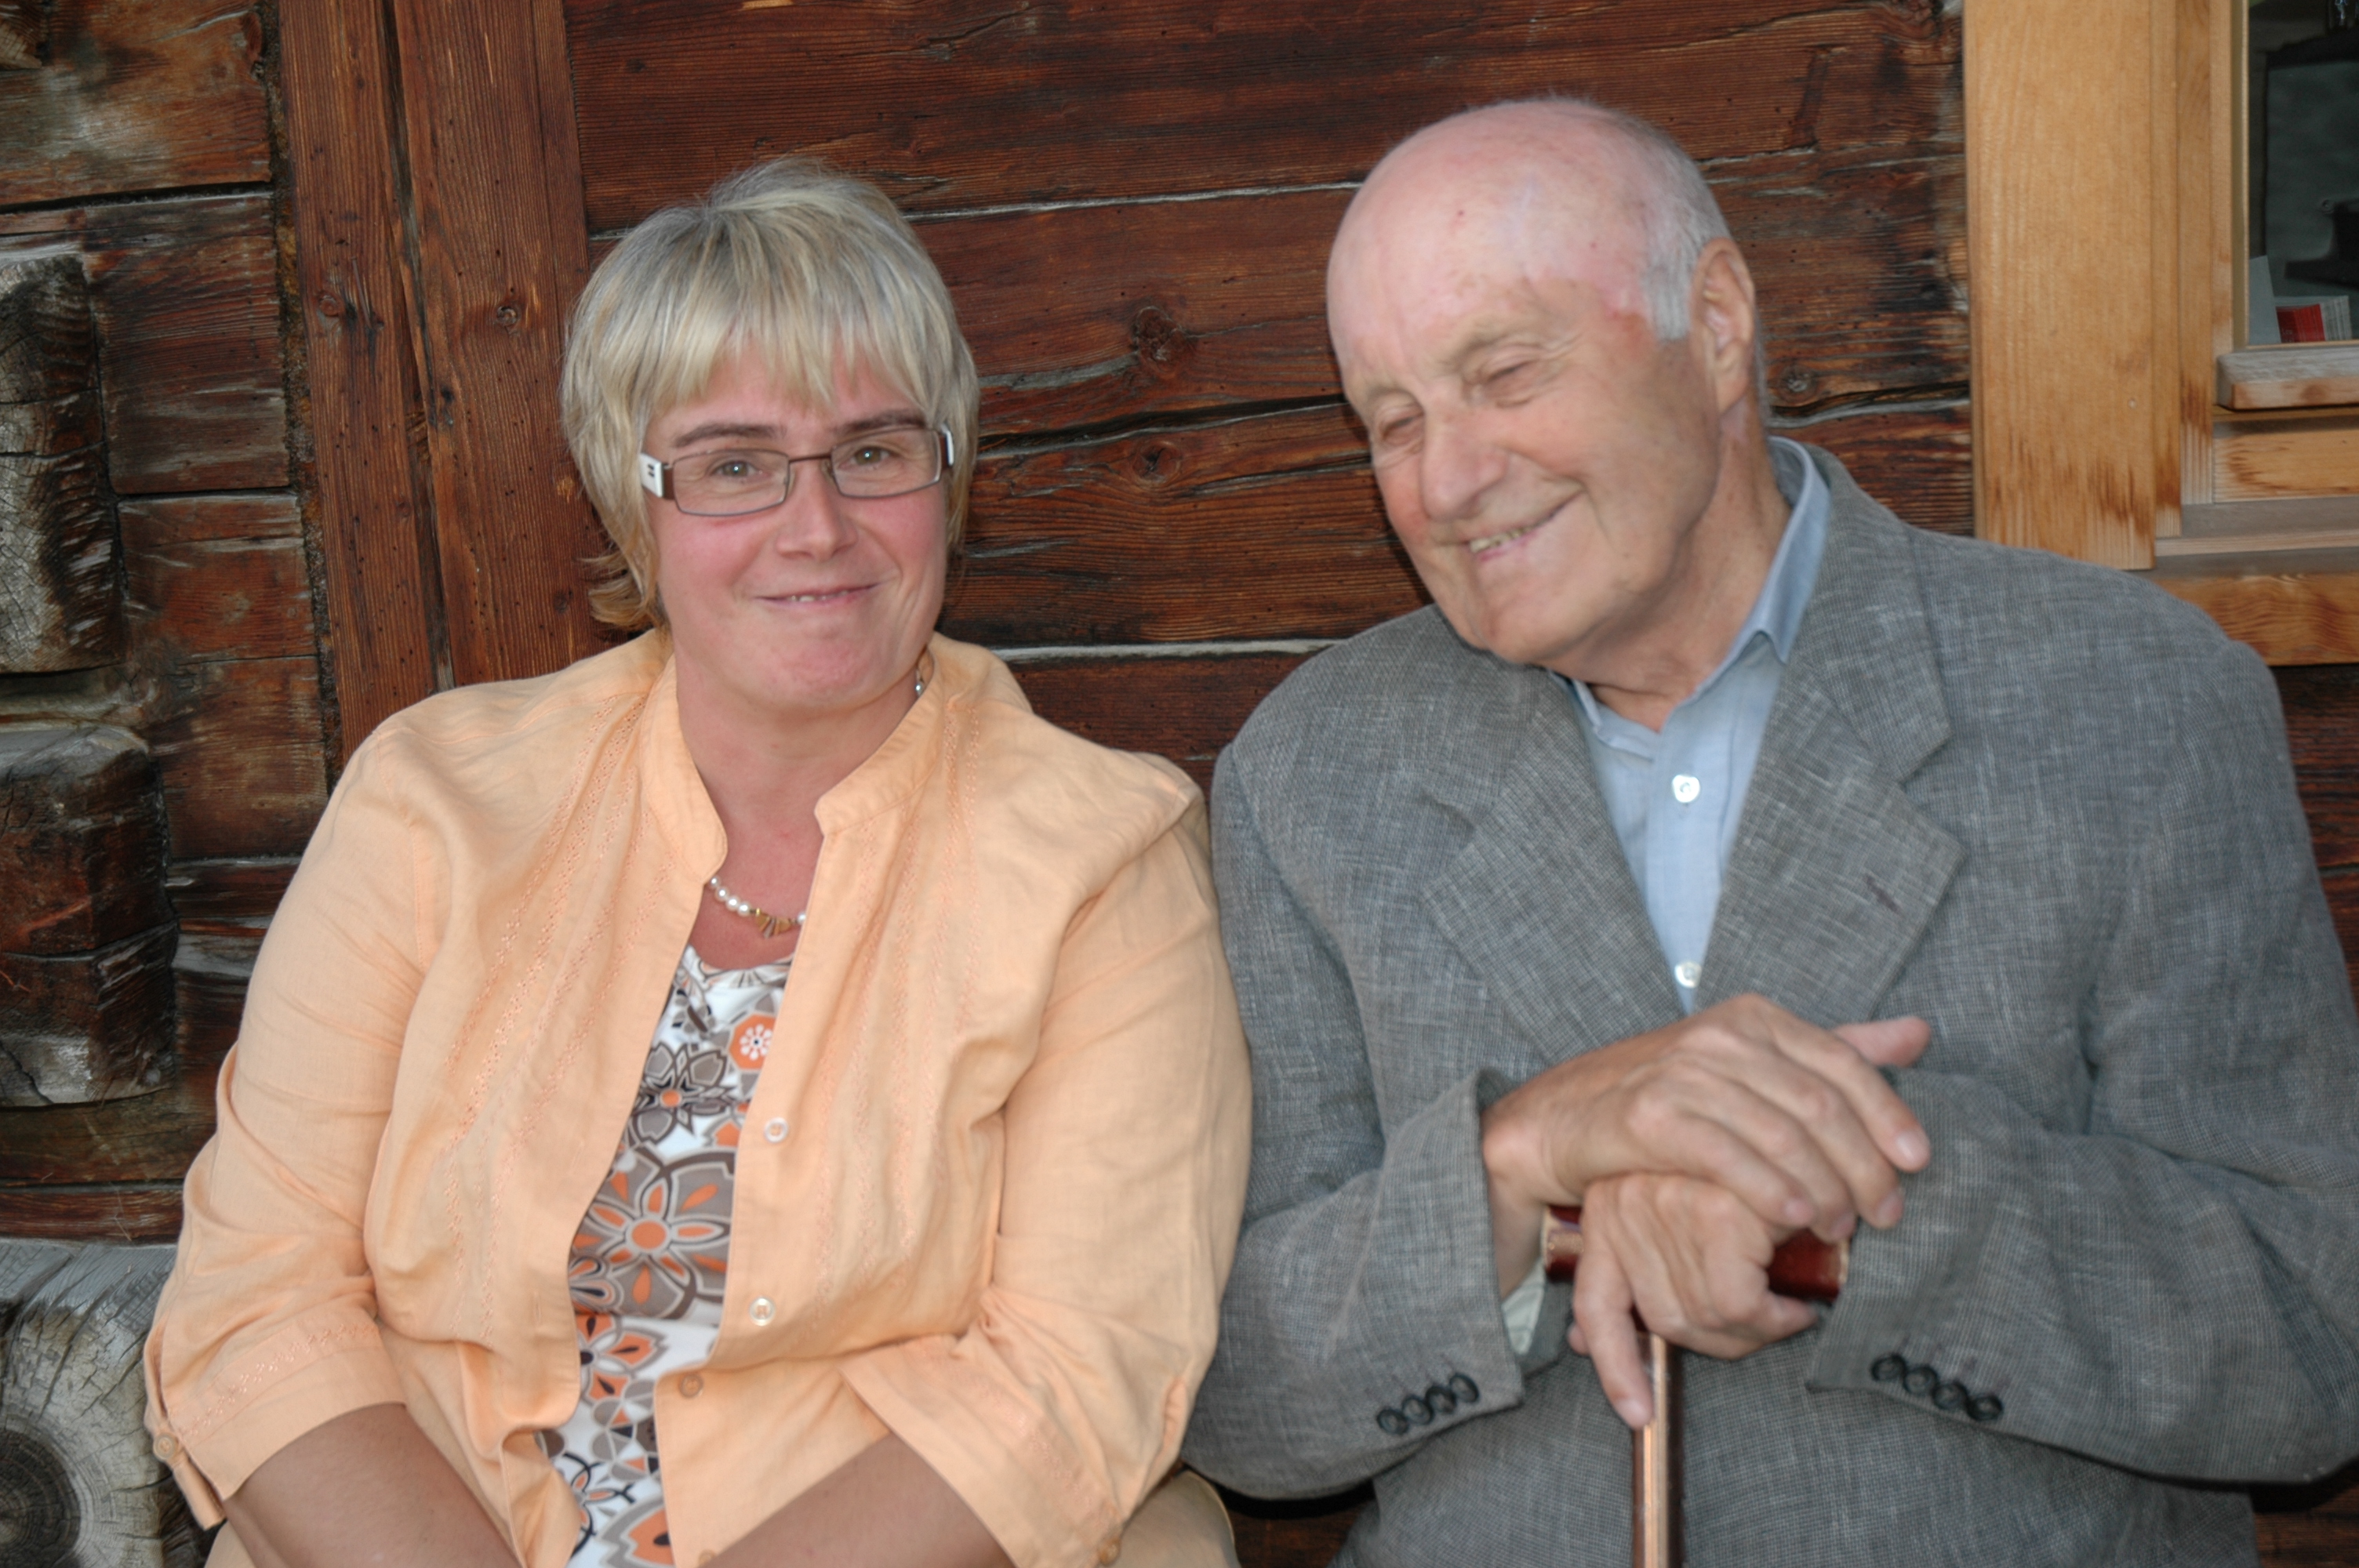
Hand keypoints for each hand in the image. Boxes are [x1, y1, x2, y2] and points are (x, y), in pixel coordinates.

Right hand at [1480, 996, 1930, 1291]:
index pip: (1843, 1062)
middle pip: (1821, 1104)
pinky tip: (1794, 1220)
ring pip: (1783, 1135)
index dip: (1888, 1114)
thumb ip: (1833, 1050)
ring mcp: (1684, 1071)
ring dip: (1824, 1190)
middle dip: (1864, 1167)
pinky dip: (1770, 1191)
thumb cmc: (1667, 1099)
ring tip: (1842, 1230)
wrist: (1563, 1117)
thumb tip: (1920, 1033)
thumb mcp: (1752, 1064)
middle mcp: (1722, 1035)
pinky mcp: (1651, 1114)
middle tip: (1885, 1215)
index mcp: (1754, 1017)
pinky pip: (1729, 1156)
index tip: (1918, 1163)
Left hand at [1564, 1173, 1815, 1427]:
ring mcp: (1664, 1205)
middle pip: (1664, 1321)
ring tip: (1788, 1314)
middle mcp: (1624, 1204)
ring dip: (1754, 1331)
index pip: (1594, 1304)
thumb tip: (1578, 1343)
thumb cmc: (1756, 1184)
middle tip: (1766, 1330)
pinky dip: (1772, 1319)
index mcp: (1607, 1208)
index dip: (1614, 1364)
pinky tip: (1797, 1309)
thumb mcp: (1692, 1225)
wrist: (1807, 1115)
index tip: (1637, 1413)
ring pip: (1703, 1316)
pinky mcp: (1715, 1210)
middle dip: (1720, 1342)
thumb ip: (1650, 1275)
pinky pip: (1737, 1305)